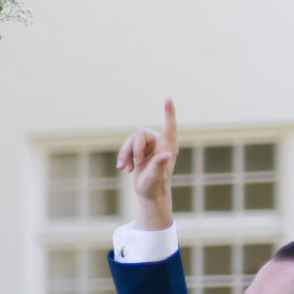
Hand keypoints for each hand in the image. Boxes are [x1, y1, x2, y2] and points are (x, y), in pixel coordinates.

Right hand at [116, 99, 177, 229]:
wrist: (149, 194)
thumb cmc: (155, 186)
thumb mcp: (156, 176)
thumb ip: (160, 164)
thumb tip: (166, 154)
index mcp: (168, 146)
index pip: (169, 126)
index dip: (169, 112)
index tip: (168, 99)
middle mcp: (159, 143)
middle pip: (140, 135)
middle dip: (133, 149)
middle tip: (135, 164)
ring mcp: (149, 146)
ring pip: (131, 140)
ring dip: (125, 154)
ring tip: (125, 169)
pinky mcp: (140, 151)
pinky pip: (127, 146)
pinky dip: (123, 157)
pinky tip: (124, 169)